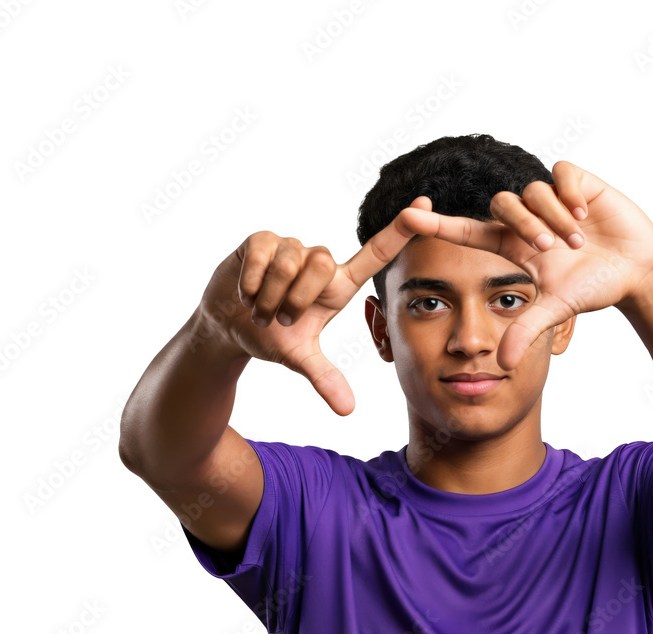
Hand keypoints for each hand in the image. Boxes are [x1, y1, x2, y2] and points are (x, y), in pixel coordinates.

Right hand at [198, 197, 432, 415]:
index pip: (375, 253)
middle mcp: (317, 260)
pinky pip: (262, 254)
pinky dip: (252, 282)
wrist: (227, 326)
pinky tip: (245, 293)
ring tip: (260, 309)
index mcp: (337, 285)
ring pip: (289, 262)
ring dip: (270, 296)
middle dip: (296, 299)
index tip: (425, 205)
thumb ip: (325, 378)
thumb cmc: (270, 336)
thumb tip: (347, 410)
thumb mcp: (299, 359)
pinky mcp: (261, 239)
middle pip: (322, 261)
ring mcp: (289, 247)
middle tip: (279, 318)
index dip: (399, 231)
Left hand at [404, 161, 652, 370]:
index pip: (467, 231)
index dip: (438, 224)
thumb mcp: (556, 310)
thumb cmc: (592, 288)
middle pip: (503, 205)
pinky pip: (560, 174)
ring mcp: (551, 199)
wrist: (634, 271)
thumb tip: (501, 363)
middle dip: (526, 227)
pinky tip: (587, 215)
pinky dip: (571, 195)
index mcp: (514, 247)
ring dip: (555, 218)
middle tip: (553, 250)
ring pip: (533, 191)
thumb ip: (527, 331)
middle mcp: (527, 220)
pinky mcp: (577, 183)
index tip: (406, 216)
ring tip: (579, 240)